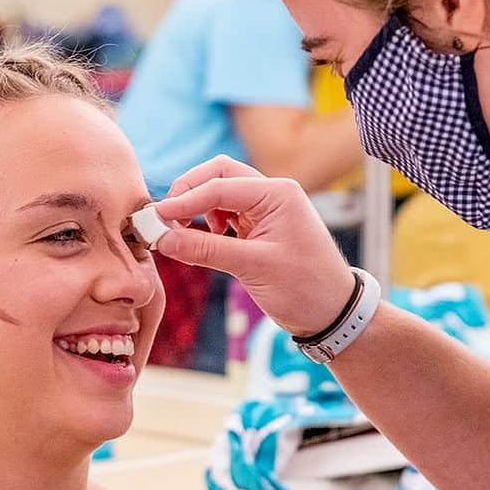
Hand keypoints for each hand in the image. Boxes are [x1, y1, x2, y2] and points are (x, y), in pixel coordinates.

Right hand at [151, 155, 357, 336]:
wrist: (333, 313)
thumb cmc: (305, 289)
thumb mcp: (253, 268)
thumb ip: (206, 251)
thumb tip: (163, 240)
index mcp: (277, 194)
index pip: (220, 185)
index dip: (184, 201)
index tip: (156, 219)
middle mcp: (273, 194)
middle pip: (218, 176)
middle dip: (189, 193)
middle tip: (165, 221)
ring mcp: (268, 209)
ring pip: (221, 194)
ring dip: (197, 209)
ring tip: (183, 237)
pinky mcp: (262, 227)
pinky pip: (227, 214)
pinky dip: (208, 224)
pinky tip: (202, 244)